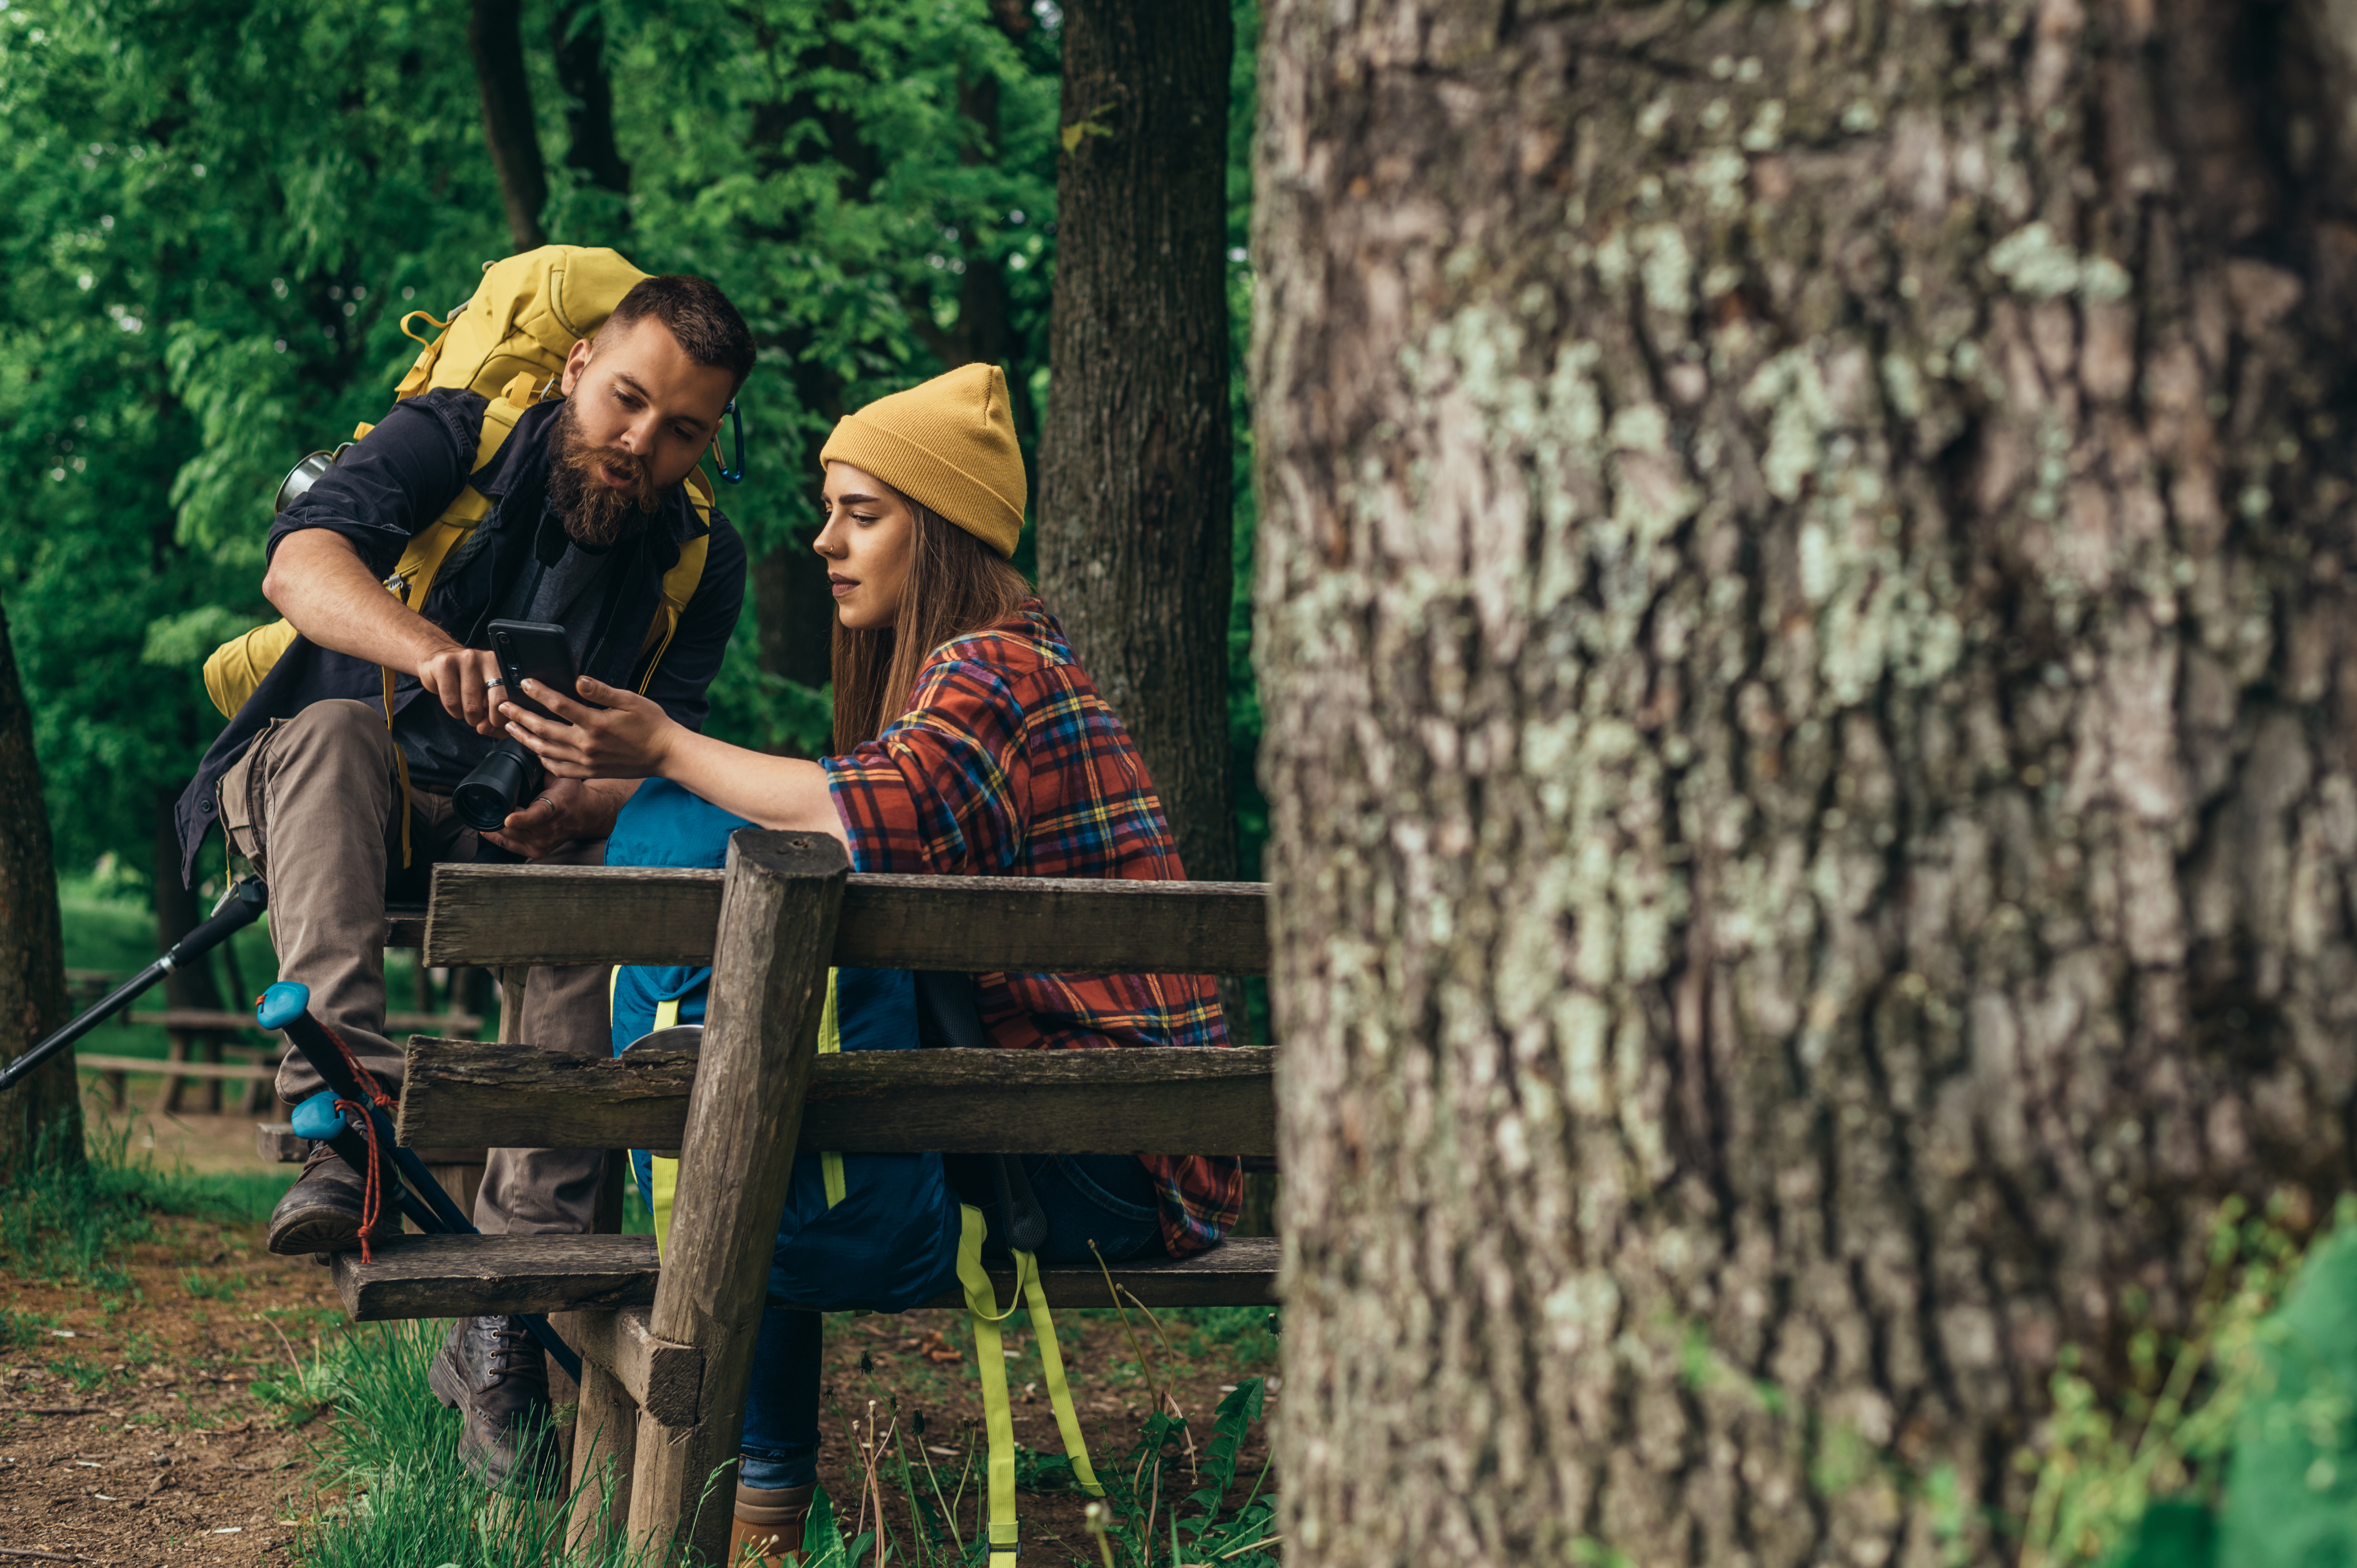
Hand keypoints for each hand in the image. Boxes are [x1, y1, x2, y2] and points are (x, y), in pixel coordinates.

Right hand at [417, 645, 508, 735]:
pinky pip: (452, 702)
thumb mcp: (486, 696)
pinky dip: (454, 711)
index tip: (495, 724)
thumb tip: (487, 729)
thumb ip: (495, 716)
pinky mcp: (445, 664)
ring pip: (472, 706)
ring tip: (466, 710)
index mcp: (504, 667)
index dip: (504, 718)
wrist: (438, 660)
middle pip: (497, 701)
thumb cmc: (467, 683)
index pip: (513, 699)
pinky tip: (455, 705)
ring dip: (468, 717)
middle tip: (480, 721)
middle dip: (489, 720)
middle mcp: (488, 660)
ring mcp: (467, 659)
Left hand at [482, 777, 628, 857]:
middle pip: (514, 828)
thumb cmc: (571, 792)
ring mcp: (543, 843)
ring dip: (494, 826)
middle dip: (497, 816)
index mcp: (556, 808)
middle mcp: (549, 829)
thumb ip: (543, 766)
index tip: (508, 818)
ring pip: (508, 837)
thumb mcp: (562, 775)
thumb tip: (523, 747)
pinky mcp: (537, 852)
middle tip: (484, 804)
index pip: (538, 815)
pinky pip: (509, 847)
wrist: (587, 815)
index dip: (522, 818)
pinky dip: (497, 837)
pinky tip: (489, 827)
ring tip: (485, 813)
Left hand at [500, 675, 678, 779]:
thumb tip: (578, 680)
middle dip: (521, 716)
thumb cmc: (651, 724)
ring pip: (546, 751)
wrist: (666, 754)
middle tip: (504, 706)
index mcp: (597, 724)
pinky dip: (543, 760)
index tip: (525, 682)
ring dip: (525, 738)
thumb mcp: (630, 700)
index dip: (539, 692)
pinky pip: (558, 769)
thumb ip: (601, 690)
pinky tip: (535, 751)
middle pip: (544, 730)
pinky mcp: (590, 772)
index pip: (559, 705)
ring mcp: (587, 762)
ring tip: (510, 727)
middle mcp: (587, 745)